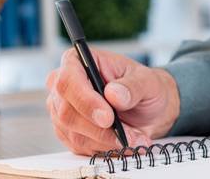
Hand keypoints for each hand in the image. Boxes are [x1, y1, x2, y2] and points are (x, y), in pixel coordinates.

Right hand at [45, 47, 180, 154]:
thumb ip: (132, 86)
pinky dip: (104, 148)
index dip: (85, 101)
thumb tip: (114, 94)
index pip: (68, 81)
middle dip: (100, 129)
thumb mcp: (147, 81)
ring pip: (74, 134)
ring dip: (107, 141)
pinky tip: (123, 144)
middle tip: (128, 135)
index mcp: (77, 61)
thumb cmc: (143, 87)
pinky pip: (80, 147)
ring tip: (134, 138)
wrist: (146, 107)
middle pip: (67, 113)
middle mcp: (64, 86)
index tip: (107, 117)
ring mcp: (62, 111)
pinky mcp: (67, 133)